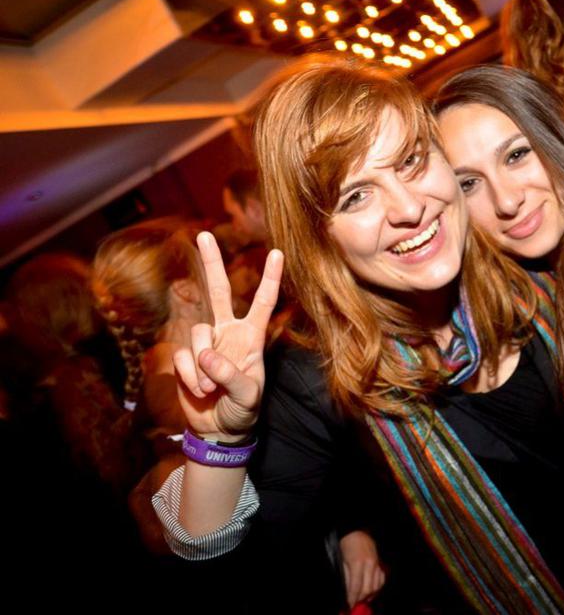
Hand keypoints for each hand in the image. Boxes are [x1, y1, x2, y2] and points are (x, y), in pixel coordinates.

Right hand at [173, 232, 282, 441]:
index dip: (270, 278)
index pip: (263, 302)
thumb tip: (206, 355)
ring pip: (198, 333)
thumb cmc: (243, 410)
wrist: (218, 429)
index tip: (277, 252)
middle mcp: (228, 332)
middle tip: (204, 234)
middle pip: (219, 291)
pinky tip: (199, 390)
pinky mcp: (186, 357)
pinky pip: (184, 357)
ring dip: (203, 366)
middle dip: (211, 263)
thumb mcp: (248, 396)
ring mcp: (206, 343)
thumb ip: (231, 375)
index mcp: (252, 337)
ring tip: (212, 389)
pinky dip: (190, 377)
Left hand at [339, 530, 385, 608]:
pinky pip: (382, 579)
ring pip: (376, 586)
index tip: (349, 604)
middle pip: (368, 589)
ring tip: (361, 598)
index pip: (356, 587)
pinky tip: (370, 590)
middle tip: (354, 602)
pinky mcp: (380, 563)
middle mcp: (370, 564)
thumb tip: (348, 592)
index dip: (352, 598)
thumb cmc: (347, 544)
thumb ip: (346, 578)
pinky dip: (377, 587)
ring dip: (369, 595)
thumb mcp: (342, 561)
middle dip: (360, 599)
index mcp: (358, 563)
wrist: (357, 531)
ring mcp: (377, 563)